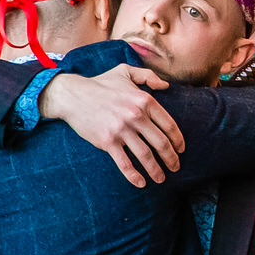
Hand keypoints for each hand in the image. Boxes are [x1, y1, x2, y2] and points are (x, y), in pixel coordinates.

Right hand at [38, 65, 184, 187]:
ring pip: (145, 156)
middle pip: (161, 143)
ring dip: (156, 170)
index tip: (181, 150)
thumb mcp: (125, 71)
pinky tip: (141, 183)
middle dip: (171, 159)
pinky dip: (134, 176)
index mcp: (144, 100)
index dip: (178, 140)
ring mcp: (121, 130)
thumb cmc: (101, 84)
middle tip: (176, 167)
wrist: (73, 95)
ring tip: (161, 178)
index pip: (169, 125)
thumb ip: (148, 76)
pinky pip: (124, 163)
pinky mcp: (107, 141)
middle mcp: (136, 115)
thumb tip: (166, 86)